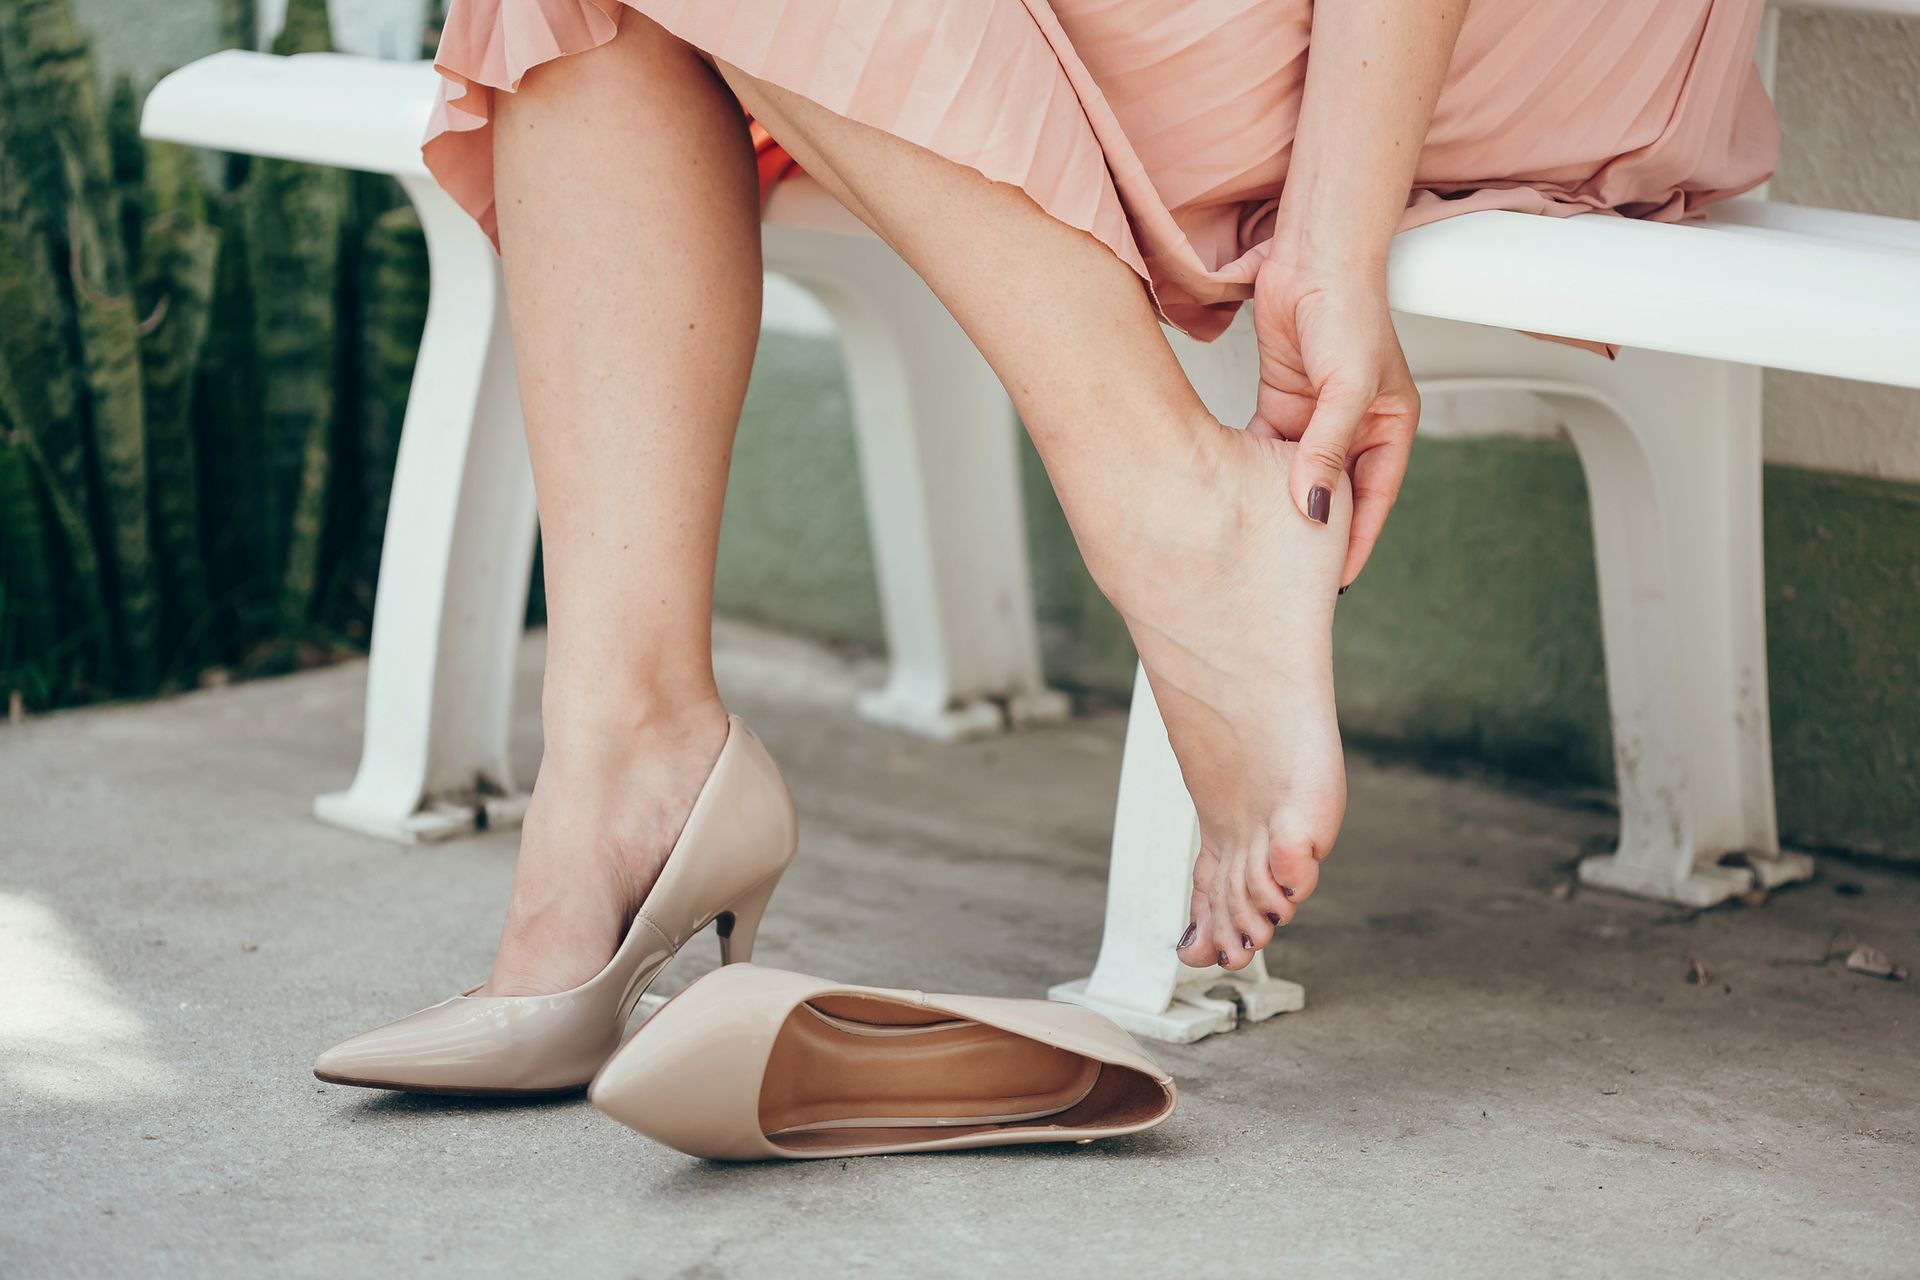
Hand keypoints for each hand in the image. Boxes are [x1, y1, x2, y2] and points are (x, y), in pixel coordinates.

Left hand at [1247, 258, 1419, 587]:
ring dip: (1279, 504)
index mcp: (1389, 427)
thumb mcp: (1346, 388)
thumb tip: (1313, 507)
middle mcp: (1355, 426)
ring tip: (1259, 546)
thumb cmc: (1348, 311)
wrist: (1312, 257)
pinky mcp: (1282, 401)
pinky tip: (1235, 497)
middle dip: (1315, 532)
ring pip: (1298, 474)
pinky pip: (1268, 449)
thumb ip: (1327, 449)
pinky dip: (1254, 471)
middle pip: (1335, 492)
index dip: (1354, 541)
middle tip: (1289, 576)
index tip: (1333, 582)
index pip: (1373, 499)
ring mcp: (1316, 416)